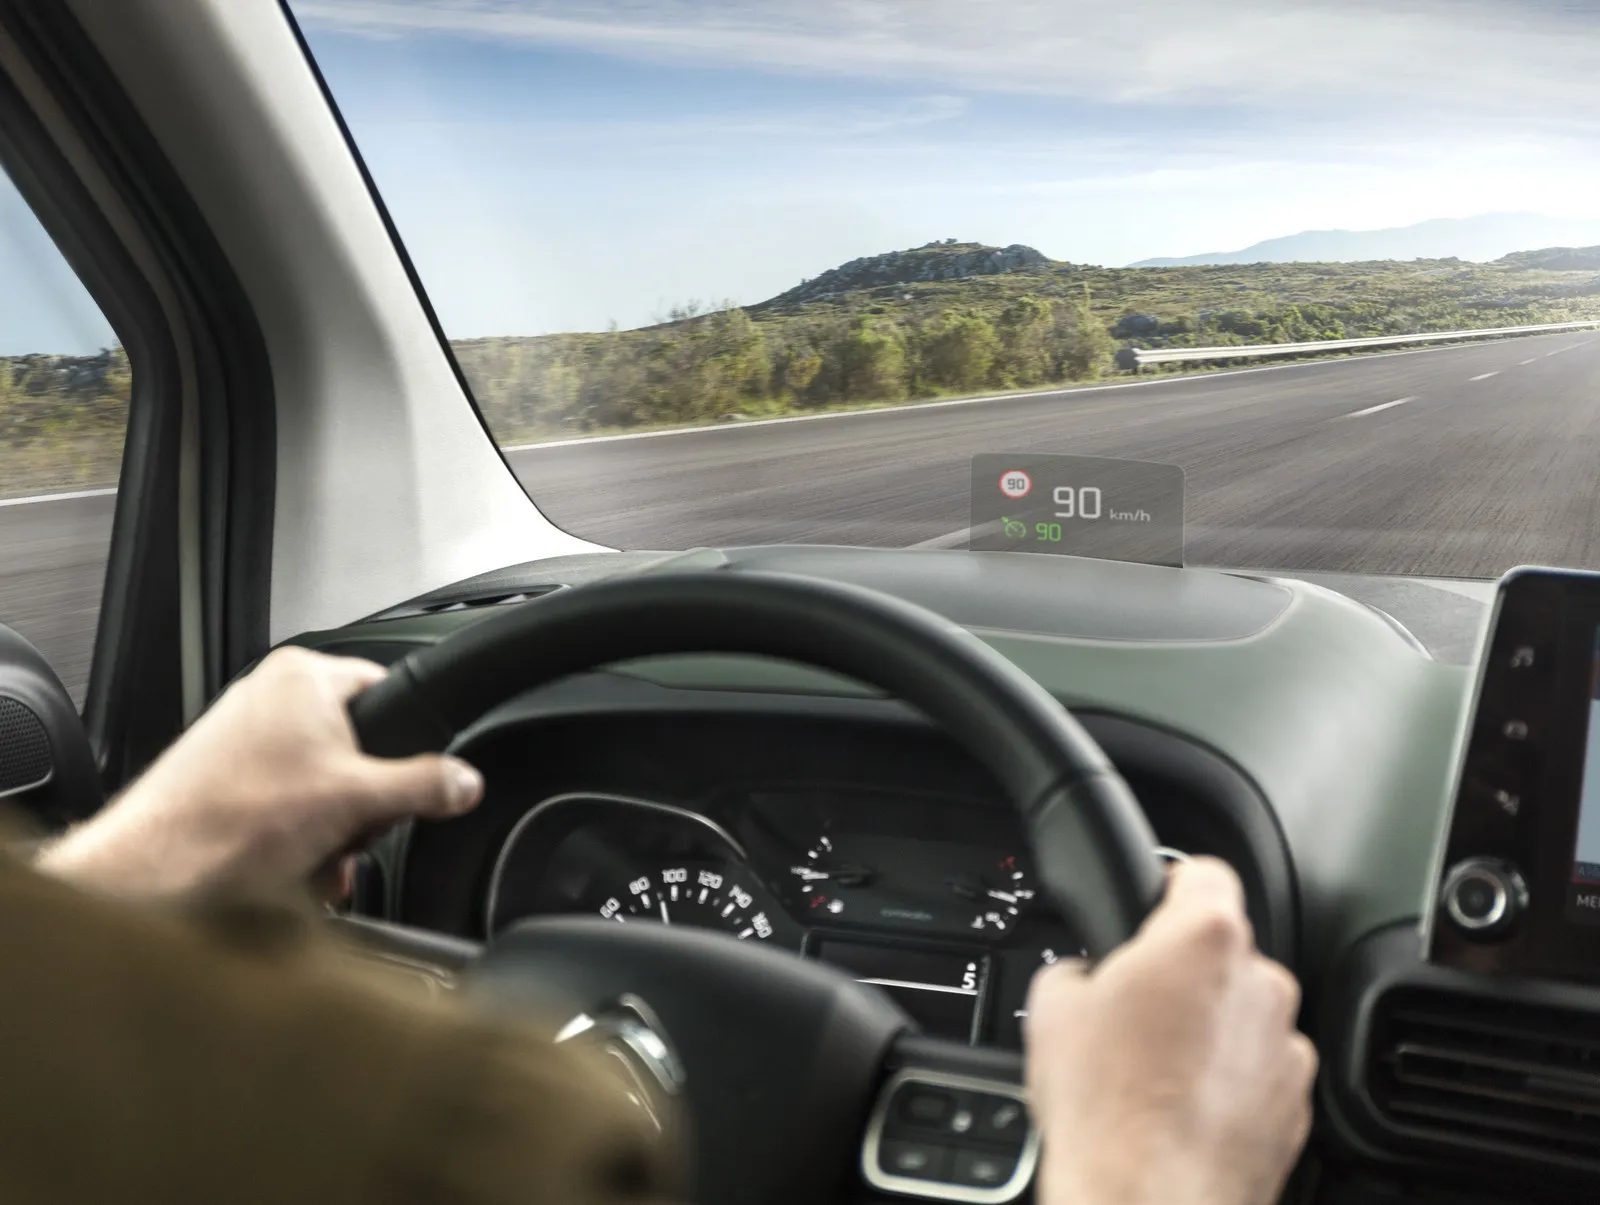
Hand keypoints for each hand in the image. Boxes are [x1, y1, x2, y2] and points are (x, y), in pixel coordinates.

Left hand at [36, 647, 483, 898]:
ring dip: (334, 828)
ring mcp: (243, 734)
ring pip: (324, 779)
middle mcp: (270, 694)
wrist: (151, 873)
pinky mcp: (226, 775)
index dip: (409, 741)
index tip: (412, 780)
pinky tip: (294, 866)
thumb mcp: (357, 802)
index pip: (390, 689)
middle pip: (359, 744)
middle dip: (364, 802)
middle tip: (353, 830)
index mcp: (304, 676)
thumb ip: (425, 786)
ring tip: (318, 856)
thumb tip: (466, 781)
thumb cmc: (233, 821)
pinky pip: (287, 799)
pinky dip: (299, 835)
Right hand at [1024, 857, 1315, 1204]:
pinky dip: (1227, 1080)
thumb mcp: (1053, 1006)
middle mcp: (1262, 983)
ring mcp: (1285, 1047)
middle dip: (1182, 971)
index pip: (1203, 870)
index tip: (1151, 905)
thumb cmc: (1107, 1109)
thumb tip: (1089, 977)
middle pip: (1221, 949)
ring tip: (1152, 1068)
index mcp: (1205, 937)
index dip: (1169, 885)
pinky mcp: (1297, 1104)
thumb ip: (1081, 965)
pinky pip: (1257, 1069)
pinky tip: (1178, 1106)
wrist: (1148, 1202)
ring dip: (1208, 1027)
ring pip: (1242, 1012)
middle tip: (1133, 1007)